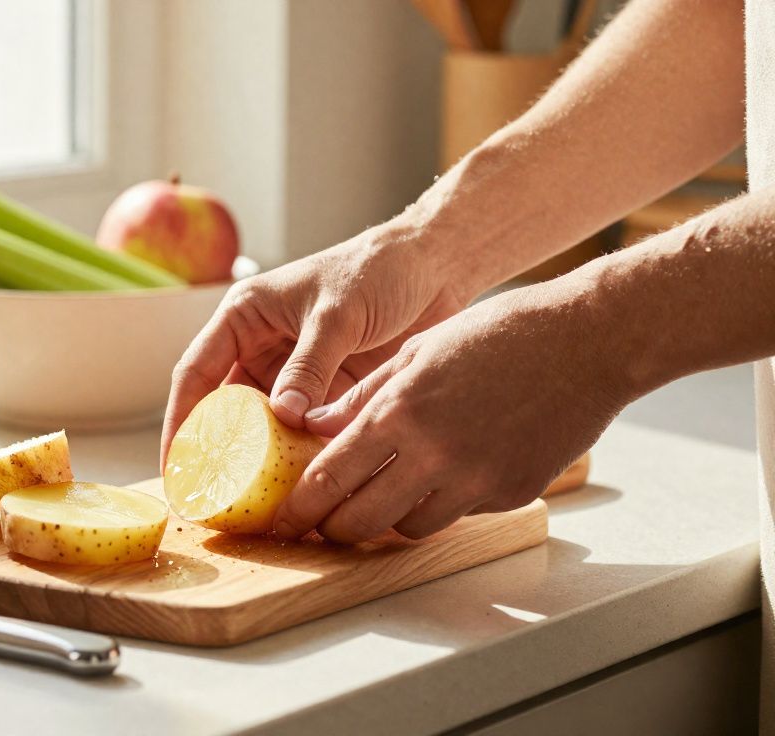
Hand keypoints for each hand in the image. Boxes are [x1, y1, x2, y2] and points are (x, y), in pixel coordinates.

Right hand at [161, 224, 469, 466]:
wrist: (436, 267)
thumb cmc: (378, 270)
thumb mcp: (337, 315)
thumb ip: (310, 366)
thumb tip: (283, 417)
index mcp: (245, 317)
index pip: (195, 372)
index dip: (180, 420)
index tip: (174, 463)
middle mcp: (261, 348)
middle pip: (225, 408)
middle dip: (217, 451)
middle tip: (209, 496)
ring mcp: (294, 375)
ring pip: (264, 426)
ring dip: (261, 460)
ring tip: (253, 503)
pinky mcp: (327, 394)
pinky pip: (304, 432)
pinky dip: (300, 458)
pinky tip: (301, 487)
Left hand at [272, 284, 629, 541]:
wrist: (589, 341)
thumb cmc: (501, 334)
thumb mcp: (417, 351)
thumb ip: (362, 396)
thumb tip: (315, 425)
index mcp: (399, 412)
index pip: (330, 478)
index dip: (300, 508)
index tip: (283, 521)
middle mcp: (433, 454)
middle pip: (361, 520)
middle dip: (333, 529)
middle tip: (322, 526)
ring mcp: (475, 480)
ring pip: (408, 528)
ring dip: (387, 520)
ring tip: (381, 500)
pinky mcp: (511, 493)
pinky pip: (458, 514)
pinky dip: (440, 504)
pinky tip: (442, 478)